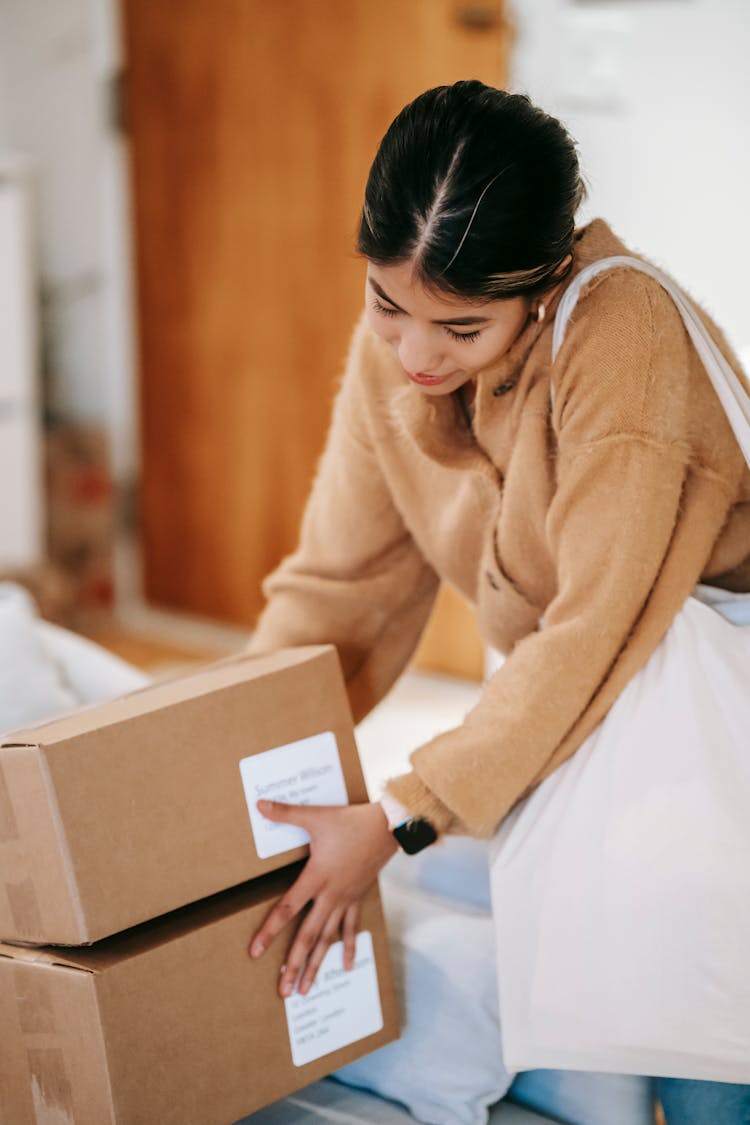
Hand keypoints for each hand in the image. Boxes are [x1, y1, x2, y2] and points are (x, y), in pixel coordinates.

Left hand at [248, 800, 397, 998]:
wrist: (388, 827)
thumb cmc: (351, 821)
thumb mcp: (316, 816)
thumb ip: (286, 813)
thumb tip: (259, 804)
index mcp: (317, 877)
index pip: (287, 909)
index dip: (269, 931)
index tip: (255, 952)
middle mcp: (331, 895)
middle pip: (308, 936)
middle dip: (294, 965)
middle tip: (282, 992)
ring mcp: (346, 899)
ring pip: (328, 939)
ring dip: (316, 965)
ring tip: (305, 990)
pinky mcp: (358, 898)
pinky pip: (351, 928)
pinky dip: (349, 948)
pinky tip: (347, 968)